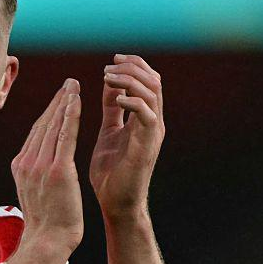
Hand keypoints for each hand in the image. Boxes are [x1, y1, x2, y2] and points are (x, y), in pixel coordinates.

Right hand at [11, 78, 83, 254]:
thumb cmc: (47, 224)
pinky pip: (64, 136)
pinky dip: (70, 116)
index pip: (36, 133)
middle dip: (56, 102)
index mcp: (21, 166)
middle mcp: (27, 162)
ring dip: (64, 102)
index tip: (59, 99)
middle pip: (42, 124)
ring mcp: (40, 165)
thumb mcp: (35, 194)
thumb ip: (36, 176)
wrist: (47, 242)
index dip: (48, 113)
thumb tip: (40, 167)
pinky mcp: (57, 170)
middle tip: (68, 83)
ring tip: (74, 86)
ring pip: (53, 125)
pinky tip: (77, 101)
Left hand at [89, 54, 164, 218]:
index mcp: (145, 118)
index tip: (112, 60)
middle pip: (154, 81)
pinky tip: (117, 98)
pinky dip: (134, 101)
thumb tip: (110, 83)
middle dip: (133, 67)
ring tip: (108, 78)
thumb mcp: (109, 131)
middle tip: (109, 66)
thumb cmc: (111, 172)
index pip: (149, 81)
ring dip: (130, 80)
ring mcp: (153, 134)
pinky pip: (148, 116)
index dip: (134, 65)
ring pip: (153, 93)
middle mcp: (154, 123)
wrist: (115, 203)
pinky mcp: (147, 146)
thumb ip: (112, 109)